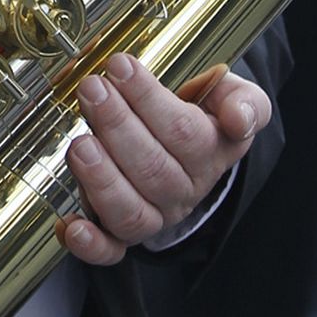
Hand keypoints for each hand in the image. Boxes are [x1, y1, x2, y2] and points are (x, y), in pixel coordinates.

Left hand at [59, 53, 269, 264]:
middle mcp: (183, 191)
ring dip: (102, 179)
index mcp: (212, 154)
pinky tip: (71, 227)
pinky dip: (91, 244)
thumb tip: (238, 119)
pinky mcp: (123, 234)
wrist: (188, 143)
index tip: (120, 66)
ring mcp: (153, 215)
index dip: (149, 100)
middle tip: (92, 90)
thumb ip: (245, 103)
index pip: (185, 132)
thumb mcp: (232, 97)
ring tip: (80, 144)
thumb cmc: (202, 112)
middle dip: (117, 125)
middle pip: (153, 169)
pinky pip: (111, 250)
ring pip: (131, 211)